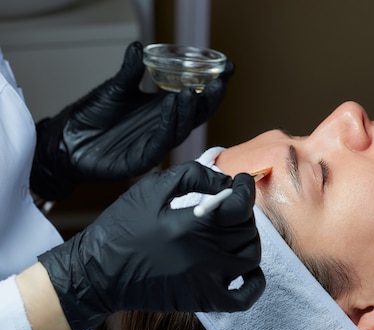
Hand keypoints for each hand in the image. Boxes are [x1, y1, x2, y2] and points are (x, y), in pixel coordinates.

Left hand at [30, 41, 234, 200]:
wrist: (66, 143)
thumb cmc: (91, 118)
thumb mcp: (115, 89)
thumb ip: (130, 72)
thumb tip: (138, 47)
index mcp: (162, 111)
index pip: (194, 99)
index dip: (211, 85)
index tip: (227, 68)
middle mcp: (164, 127)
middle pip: (196, 115)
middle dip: (210, 99)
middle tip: (220, 82)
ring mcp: (155, 143)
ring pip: (182, 128)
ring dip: (190, 110)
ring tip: (194, 90)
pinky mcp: (143, 158)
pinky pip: (161, 140)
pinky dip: (169, 123)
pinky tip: (172, 105)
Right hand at [38, 162, 264, 329]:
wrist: (96, 275)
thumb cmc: (120, 228)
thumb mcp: (150, 190)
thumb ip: (192, 177)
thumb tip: (225, 182)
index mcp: (190, 225)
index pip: (239, 206)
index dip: (245, 189)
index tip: (241, 182)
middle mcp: (203, 255)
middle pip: (246, 230)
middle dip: (242, 213)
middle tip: (228, 206)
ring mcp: (206, 281)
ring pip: (250, 258)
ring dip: (248, 241)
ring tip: (232, 232)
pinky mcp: (203, 302)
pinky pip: (244, 298)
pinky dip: (255, 284)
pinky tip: (248, 270)